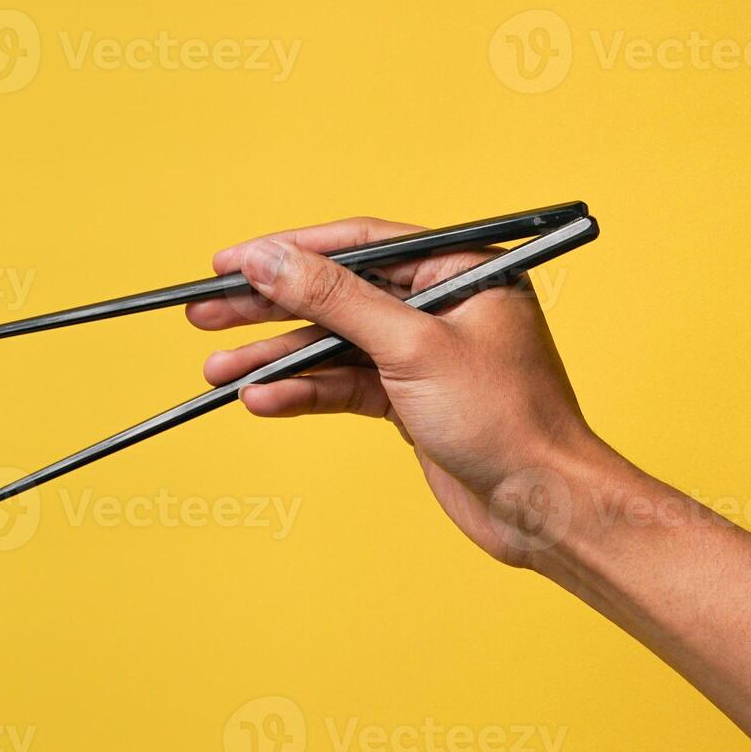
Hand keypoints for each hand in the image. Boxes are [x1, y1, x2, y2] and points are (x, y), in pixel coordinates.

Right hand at [186, 216, 609, 566]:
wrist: (545, 507)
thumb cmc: (508, 421)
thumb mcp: (412, 347)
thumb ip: (335, 299)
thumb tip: (271, 260)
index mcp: (461, 269)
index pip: (360, 244)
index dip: (290, 251)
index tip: (231, 263)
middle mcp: (442, 304)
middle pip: (337, 294)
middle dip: (270, 308)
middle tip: (206, 314)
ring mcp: (424, 355)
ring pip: (334, 346)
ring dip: (276, 359)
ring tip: (218, 370)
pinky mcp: (411, 401)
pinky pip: (344, 386)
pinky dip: (304, 394)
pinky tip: (263, 400)